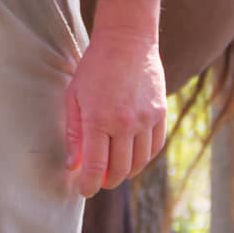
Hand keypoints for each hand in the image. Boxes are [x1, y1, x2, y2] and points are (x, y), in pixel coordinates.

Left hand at [63, 30, 167, 196]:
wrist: (127, 41)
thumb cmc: (93, 67)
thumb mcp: (74, 96)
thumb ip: (74, 133)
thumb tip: (72, 165)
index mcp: (99, 119)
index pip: (95, 165)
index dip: (88, 184)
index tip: (83, 191)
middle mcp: (125, 123)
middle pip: (119, 169)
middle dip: (106, 181)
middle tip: (97, 180)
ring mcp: (146, 120)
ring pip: (138, 162)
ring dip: (125, 172)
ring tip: (112, 169)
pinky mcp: (160, 115)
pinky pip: (154, 148)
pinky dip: (143, 158)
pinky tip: (131, 155)